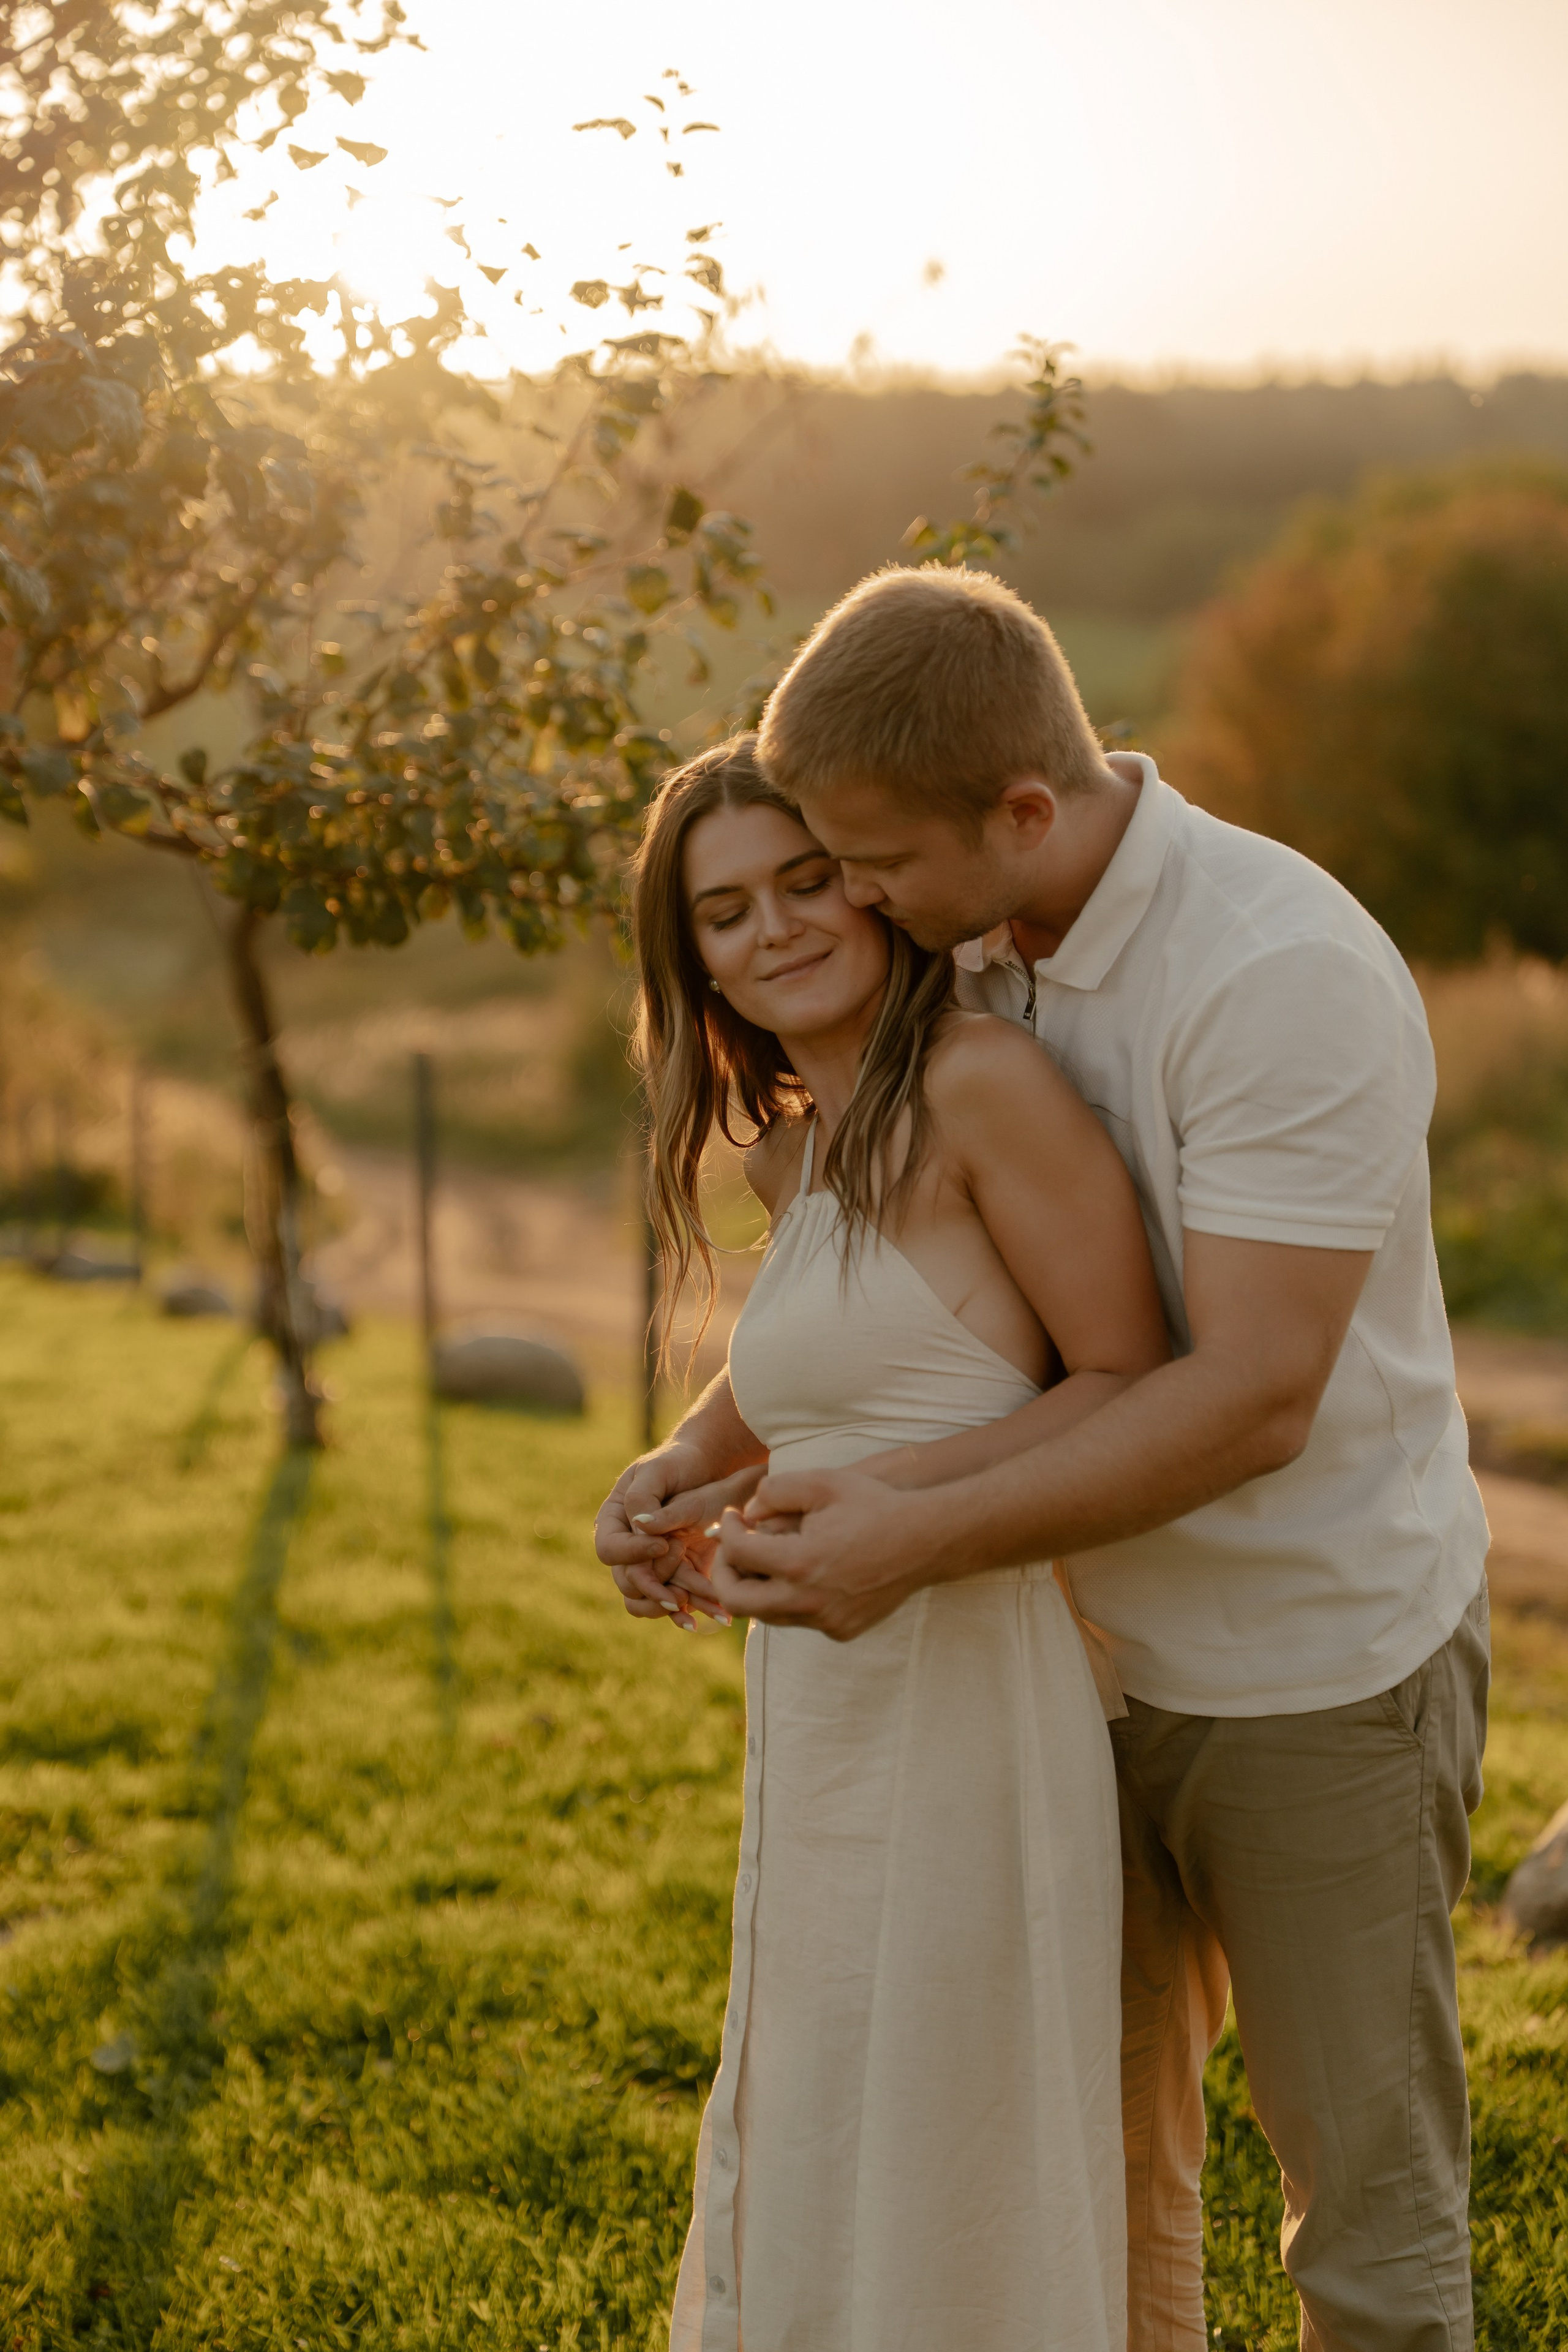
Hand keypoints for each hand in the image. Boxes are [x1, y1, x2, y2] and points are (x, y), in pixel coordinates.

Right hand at [594, 1446, 751, 1628]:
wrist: (710, 1471)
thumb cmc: (678, 1463)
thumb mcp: (659, 1470)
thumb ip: (644, 1497)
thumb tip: (640, 1527)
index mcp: (613, 1520)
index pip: (609, 1549)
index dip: (633, 1553)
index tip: (665, 1544)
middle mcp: (626, 1548)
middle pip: (626, 1582)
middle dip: (653, 1588)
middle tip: (679, 1592)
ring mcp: (648, 1564)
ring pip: (643, 1601)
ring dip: (665, 1609)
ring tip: (690, 1609)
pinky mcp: (672, 1576)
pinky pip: (668, 1604)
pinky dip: (682, 1614)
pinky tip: (698, 1622)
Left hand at [706, 1468, 932, 1641]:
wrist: (927, 1539)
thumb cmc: (874, 1505)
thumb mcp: (823, 1482)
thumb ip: (775, 1491)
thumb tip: (746, 1513)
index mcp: (800, 1562)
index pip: (738, 1554)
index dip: (727, 1531)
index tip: (732, 1518)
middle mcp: (809, 1600)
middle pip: (737, 1601)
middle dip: (724, 1573)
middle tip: (731, 1549)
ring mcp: (827, 1620)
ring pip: (767, 1615)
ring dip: (757, 1587)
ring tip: (762, 1558)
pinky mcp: (842, 1631)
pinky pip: (800, 1619)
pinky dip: (790, 1599)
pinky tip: (801, 1573)